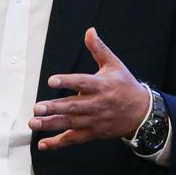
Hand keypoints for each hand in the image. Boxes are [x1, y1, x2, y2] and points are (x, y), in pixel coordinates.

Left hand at [29, 27, 150, 150]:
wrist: (141, 113)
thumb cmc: (126, 86)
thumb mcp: (115, 65)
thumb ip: (99, 49)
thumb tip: (89, 31)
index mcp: (102, 85)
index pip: (82, 82)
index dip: (67, 81)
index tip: (52, 81)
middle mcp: (97, 104)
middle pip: (73, 107)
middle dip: (54, 108)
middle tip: (37, 108)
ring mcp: (94, 120)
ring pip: (70, 124)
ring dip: (51, 124)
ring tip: (34, 122)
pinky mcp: (93, 133)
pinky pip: (74, 139)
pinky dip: (58, 143)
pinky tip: (43, 144)